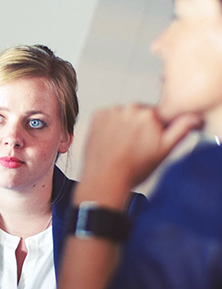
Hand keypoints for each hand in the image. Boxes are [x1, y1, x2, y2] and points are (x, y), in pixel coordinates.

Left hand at [80, 104, 201, 193]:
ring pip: (123, 115)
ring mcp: (111, 112)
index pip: (158, 115)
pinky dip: (108, 126)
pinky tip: (110, 141)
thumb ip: (181, 129)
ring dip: (123, 125)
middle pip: (140, 113)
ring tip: (121, 146)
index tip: (149, 141)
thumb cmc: (132, 170)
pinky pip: (107, 116)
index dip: (155, 129)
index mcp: (149, 114)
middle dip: (139, 127)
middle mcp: (130, 109)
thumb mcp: (164, 151)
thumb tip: (193, 117)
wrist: (105, 179)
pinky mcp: (97, 116)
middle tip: (134, 147)